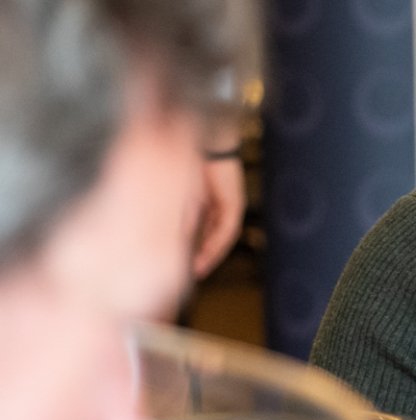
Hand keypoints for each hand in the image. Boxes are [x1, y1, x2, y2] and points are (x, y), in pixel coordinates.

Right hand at [189, 152, 244, 280]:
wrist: (204, 145)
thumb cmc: (190, 165)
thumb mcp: (182, 198)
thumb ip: (182, 219)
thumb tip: (177, 242)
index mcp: (208, 206)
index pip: (204, 235)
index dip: (196, 252)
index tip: (187, 268)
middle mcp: (221, 208)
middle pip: (216, 239)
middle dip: (206, 258)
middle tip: (195, 275)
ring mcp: (230, 206)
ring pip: (223, 237)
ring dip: (212, 254)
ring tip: (200, 269)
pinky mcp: (234, 203)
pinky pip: (227, 228)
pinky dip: (217, 242)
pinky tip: (208, 253)